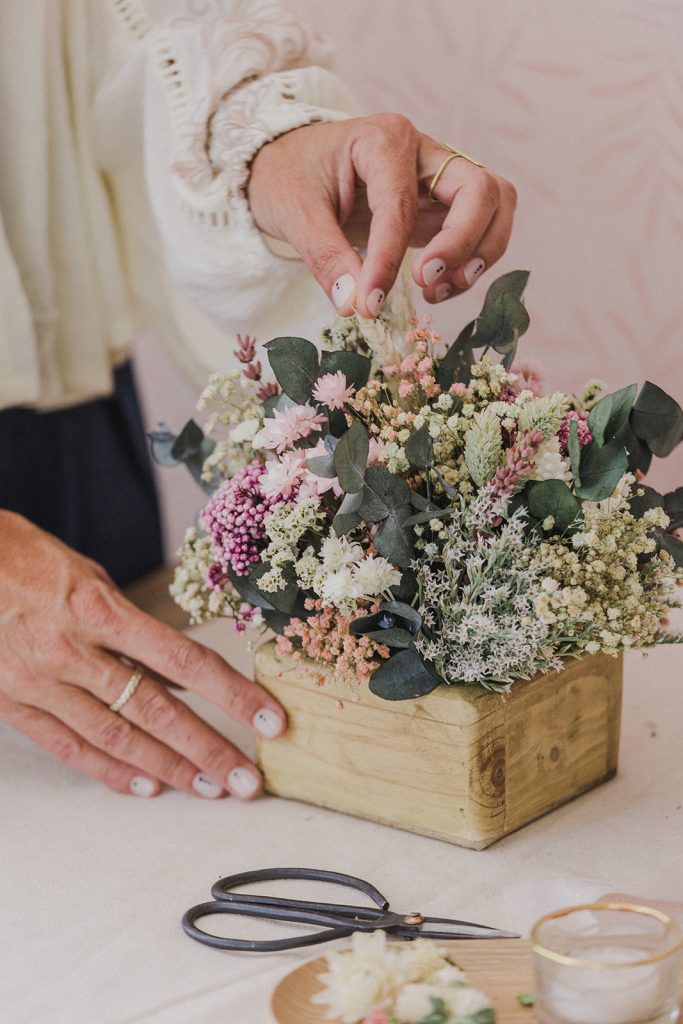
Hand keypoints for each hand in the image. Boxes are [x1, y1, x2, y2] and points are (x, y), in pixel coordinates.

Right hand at [0, 511, 285, 798]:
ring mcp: (36, 681)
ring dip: (167, 767)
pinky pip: (66, 746)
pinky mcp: (10, 703)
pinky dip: (107, 770)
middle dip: (208, 749)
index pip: (184, 660)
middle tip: (247, 780)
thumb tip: (179, 673)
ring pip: (114, 736)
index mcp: (98, 609)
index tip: (269, 719)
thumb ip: (132, 628)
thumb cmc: (26, 559)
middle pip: (155, 710)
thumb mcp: (90, 579)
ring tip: (207, 788)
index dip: (232, 694)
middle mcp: (70, 650)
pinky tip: (143, 786)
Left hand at [247, 113, 516, 317]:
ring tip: (437, 290)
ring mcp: (438, 176)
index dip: (389, 259)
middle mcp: (423, 151)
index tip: (370, 303)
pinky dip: (470, 260)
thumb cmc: (289, 177)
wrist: (286, 164)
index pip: (401, 204)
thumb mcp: (294, 214)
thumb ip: (326, 258)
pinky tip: (436, 287)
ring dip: (480, 252)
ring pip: (495, 204)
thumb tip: (354, 305)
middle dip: (462, 243)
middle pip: (480, 190)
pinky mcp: (441, 204)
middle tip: (425, 283)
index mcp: (383, 140)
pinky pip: (479, 227)